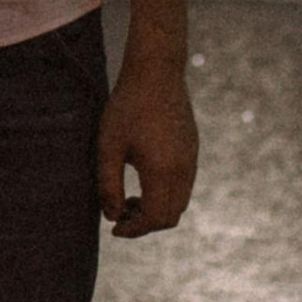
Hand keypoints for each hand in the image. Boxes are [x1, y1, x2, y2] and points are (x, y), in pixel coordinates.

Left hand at [98, 51, 197, 236]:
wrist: (156, 72)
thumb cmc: (127, 106)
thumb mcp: (108, 146)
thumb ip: (108, 185)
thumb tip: (112, 216)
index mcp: (164, 171)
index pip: (156, 219)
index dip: (134, 230)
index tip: (114, 228)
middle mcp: (184, 170)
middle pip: (171, 216)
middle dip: (145, 223)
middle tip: (120, 213)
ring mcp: (192, 160)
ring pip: (180, 202)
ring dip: (156, 209)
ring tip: (129, 198)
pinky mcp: (193, 150)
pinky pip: (184, 185)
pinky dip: (166, 194)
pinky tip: (144, 178)